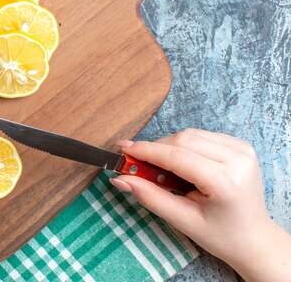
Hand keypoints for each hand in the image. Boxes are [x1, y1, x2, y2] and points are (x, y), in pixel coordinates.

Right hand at [110, 129, 290, 281]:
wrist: (253, 238)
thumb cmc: (220, 235)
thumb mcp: (183, 221)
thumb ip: (150, 196)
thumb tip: (121, 178)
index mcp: (226, 182)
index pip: (177, 156)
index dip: (145, 151)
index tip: (123, 151)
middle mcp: (238, 159)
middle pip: (182, 140)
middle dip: (154, 149)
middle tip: (135, 162)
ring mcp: (243, 149)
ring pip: (190, 134)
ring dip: (168, 146)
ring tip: (160, 168)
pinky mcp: (241, 145)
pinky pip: (201, 136)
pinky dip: (184, 145)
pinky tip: (181, 163)